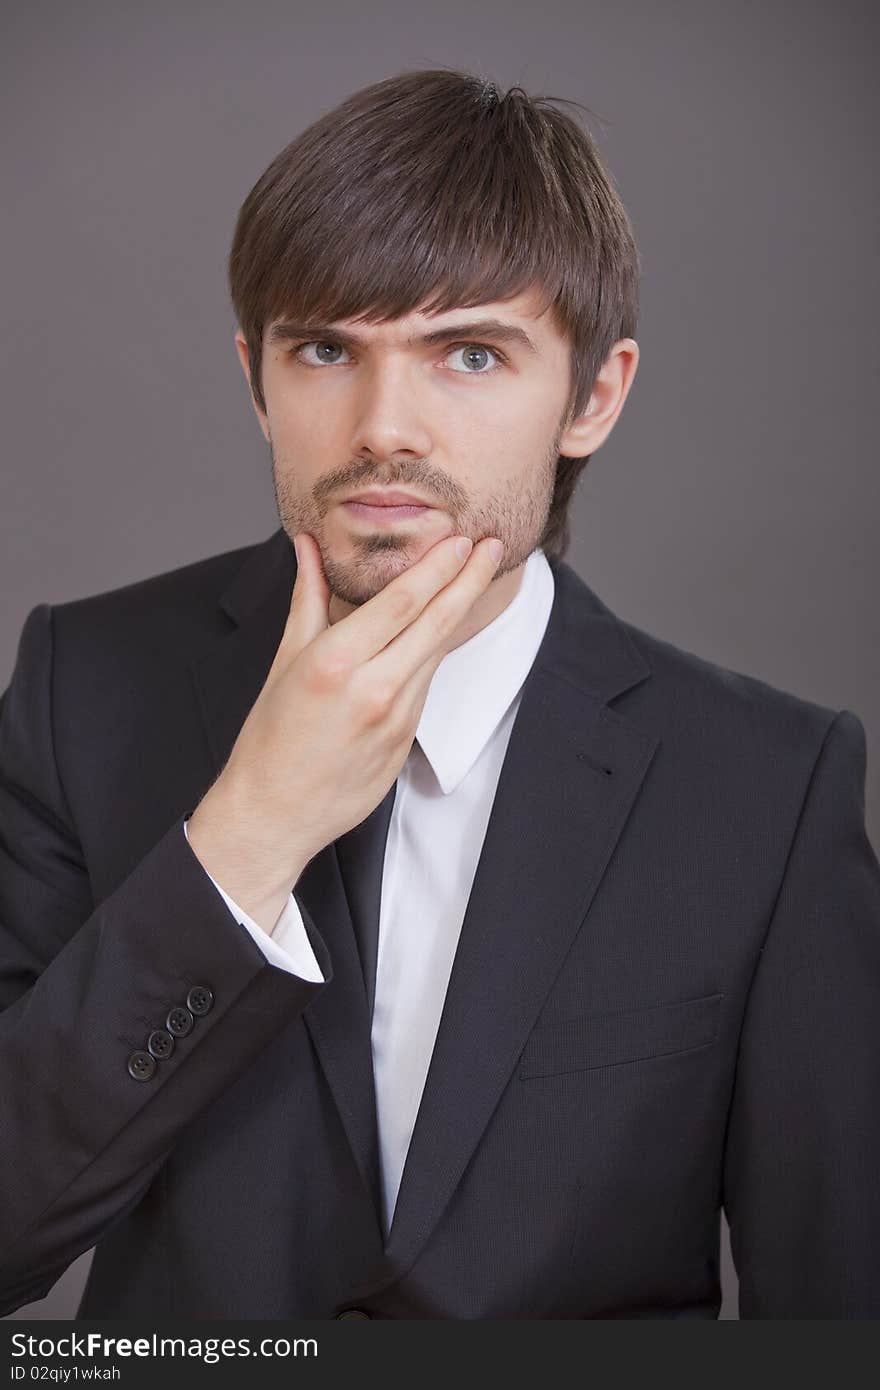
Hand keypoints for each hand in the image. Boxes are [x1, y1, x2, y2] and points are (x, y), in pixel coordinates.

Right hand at [186, 530, 502, 930]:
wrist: (275, 813)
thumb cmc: (270, 738)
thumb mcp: (284, 661)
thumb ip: (307, 598)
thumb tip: (308, 546)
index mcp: (335, 663)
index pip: (402, 601)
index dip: (438, 567)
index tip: (463, 539)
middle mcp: (373, 689)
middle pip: (436, 623)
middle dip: (469, 579)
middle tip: (493, 546)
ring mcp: (396, 718)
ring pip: (436, 653)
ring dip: (458, 612)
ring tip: (476, 576)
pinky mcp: (407, 740)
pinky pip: (426, 685)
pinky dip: (433, 652)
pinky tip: (439, 629)